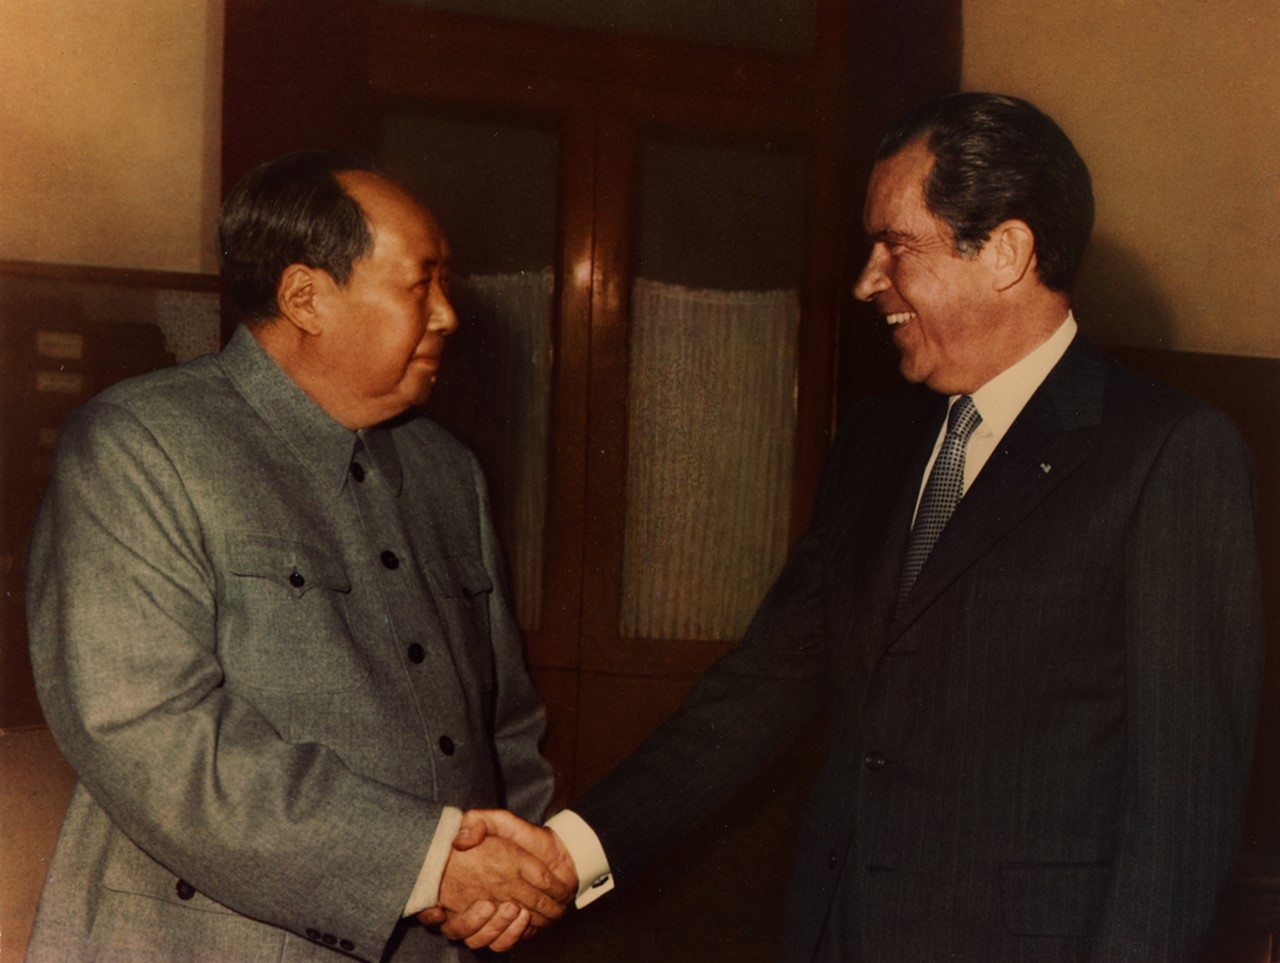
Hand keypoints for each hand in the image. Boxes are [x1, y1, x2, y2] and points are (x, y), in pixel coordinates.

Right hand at [417, 810, 577, 950]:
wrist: (558, 852)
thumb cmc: (524, 837)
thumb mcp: (500, 821)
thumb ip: (478, 823)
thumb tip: (459, 840)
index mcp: (465, 882)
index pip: (433, 909)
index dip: (429, 914)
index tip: (436, 909)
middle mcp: (474, 906)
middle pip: (458, 929)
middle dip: (473, 921)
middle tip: (490, 904)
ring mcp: (491, 920)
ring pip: (479, 940)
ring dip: (495, 927)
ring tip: (513, 908)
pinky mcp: (510, 930)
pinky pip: (501, 944)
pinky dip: (511, 935)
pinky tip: (522, 919)